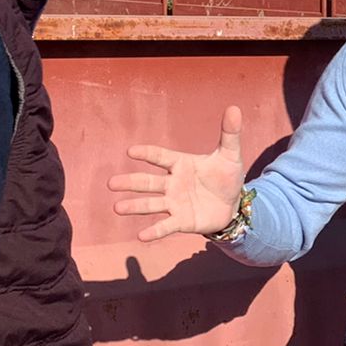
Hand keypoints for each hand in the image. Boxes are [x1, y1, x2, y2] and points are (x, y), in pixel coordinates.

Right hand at [110, 107, 246, 240]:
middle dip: (130, 183)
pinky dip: (154, 231)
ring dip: (135, 206)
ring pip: (151, 204)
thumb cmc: (226, 177)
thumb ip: (229, 133)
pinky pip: (165, 226)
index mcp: (181, 164)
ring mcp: (175, 203)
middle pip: (148, 182)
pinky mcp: (181, 221)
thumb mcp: (230, 155)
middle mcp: (172, 183)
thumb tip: (234, 108)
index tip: (131, 152)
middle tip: (111, 183)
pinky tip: (141, 236)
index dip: (147, 154)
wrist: (233, 204)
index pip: (160, 157)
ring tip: (117, 207)